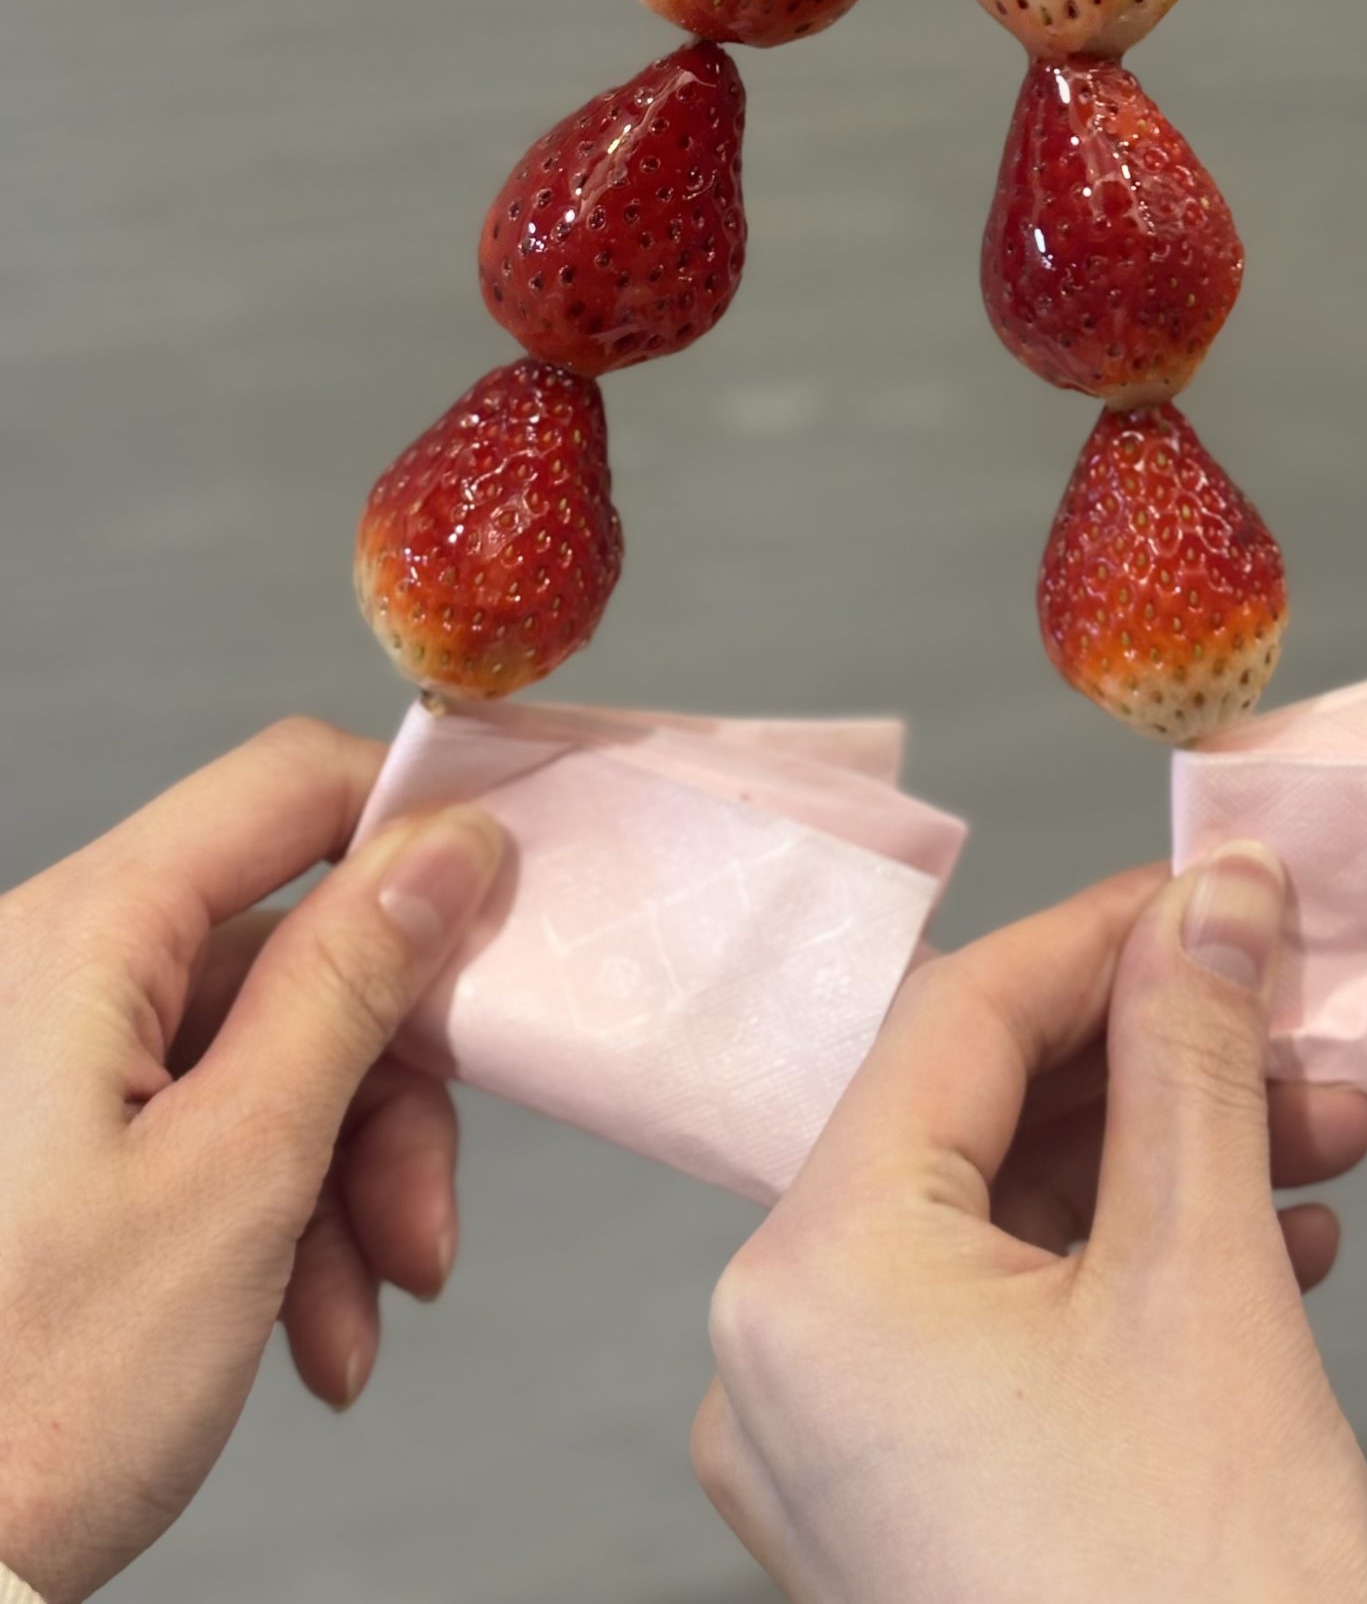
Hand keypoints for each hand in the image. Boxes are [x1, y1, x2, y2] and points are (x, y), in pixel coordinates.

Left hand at [0, 718, 504, 1603]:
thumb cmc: (36, 1392)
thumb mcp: (239, 1171)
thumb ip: (351, 982)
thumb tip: (449, 843)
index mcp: (79, 938)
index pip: (284, 786)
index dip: (409, 826)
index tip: (507, 911)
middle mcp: (59, 974)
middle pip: (298, 950)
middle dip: (389, 1088)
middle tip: (427, 1219)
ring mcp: (61, 1063)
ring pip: (277, 1054)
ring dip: (352, 1180)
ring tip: (367, 1312)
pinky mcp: (68, 1141)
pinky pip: (220, 1126)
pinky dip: (287, 1220)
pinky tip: (312, 1335)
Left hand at [694, 847, 1366, 1603]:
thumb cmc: (1203, 1603)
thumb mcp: (1207, 1281)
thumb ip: (1199, 1056)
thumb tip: (1220, 897)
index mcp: (811, 1281)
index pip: (949, 1020)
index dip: (1101, 935)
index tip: (1221, 894)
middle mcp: (783, 1358)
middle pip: (969, 1118)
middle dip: (1153, 1061)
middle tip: (1294, 1024)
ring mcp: (834, 1448)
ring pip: (998, 1225)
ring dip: (1162, 1164)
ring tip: (1319, 1136)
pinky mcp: (901, 1508)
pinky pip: (1001, 1329)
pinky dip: (1128, 1270)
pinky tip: (1270, 1242)